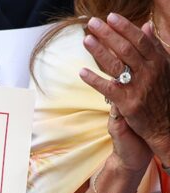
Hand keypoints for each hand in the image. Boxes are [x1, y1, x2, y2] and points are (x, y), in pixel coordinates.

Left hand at [79, 14, 169, 163]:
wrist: (166, 125)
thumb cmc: (161, 94)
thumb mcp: (163, 67)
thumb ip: (153, 47)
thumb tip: (146, 26)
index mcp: (159, 61)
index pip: (140, 40)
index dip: (125, 27)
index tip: (111, 17)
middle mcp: (150, 72)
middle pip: (126, 48)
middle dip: (108, 34)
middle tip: (92, 23)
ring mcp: (139, 87)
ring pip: (117, 65)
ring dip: (100, 51)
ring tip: (86, 40)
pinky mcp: (128, 103)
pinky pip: (108, 88)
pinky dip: (94, 80)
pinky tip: (82, 72)